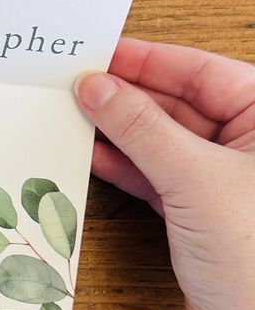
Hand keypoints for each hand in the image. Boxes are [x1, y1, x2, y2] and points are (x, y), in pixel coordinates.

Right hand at [75, 39, 254, 309]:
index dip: (150, 60)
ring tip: (73, 115)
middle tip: (76, 84)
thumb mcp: (191, 175)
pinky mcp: (200, 217)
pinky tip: (91, 155)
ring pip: (164, 142)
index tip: (102, 53)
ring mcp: (224, 183)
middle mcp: (249, 149)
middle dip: (129, 96)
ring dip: (120, 132)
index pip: (203, 70)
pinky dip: (125, 167)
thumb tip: (98, 86)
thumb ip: (140, 127)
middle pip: (181, 104)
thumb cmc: (251, 256)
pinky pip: (157, 177)